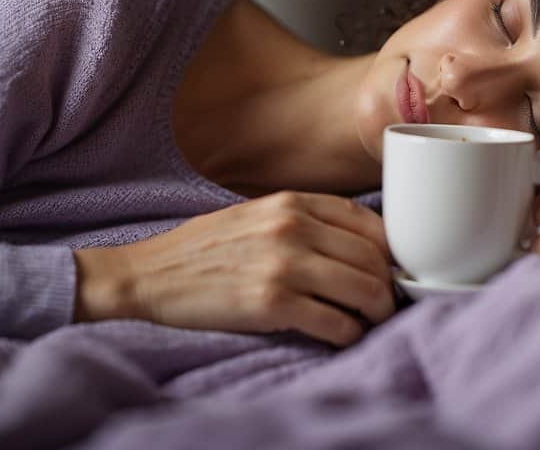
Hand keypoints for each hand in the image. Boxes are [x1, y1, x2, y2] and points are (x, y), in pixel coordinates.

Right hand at [73, 191, 394, 346]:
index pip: (370, 222)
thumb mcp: (258, 215)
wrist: (148, 275)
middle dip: (388, 286)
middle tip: (385, 303)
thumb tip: (359, 246)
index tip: (391, 268)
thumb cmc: (204, 249)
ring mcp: (284, 265)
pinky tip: (343, 336)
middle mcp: (293, 227)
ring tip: (370, 322)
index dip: (390, 250)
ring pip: (365, 290)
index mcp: (293, 202)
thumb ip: (305, 221)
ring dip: (377, 312)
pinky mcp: (272, 304)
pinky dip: (349, 334)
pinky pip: (336, 323)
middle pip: (374, 258)